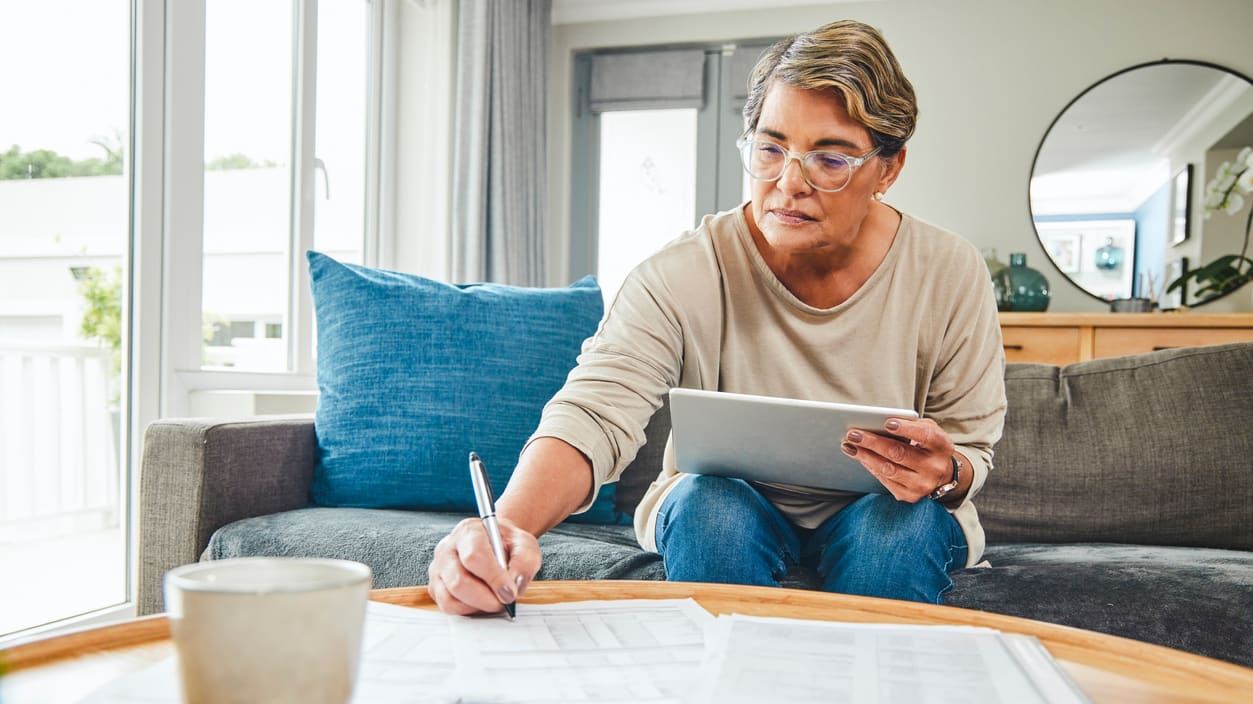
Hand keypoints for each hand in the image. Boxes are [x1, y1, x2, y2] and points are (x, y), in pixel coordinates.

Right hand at [427, 516, 541, 615]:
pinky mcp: (436, 586)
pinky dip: (468, 610)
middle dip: (486, 598)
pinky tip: (481, 601)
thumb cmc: (507, 544)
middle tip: (504, 600)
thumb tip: (513, 584)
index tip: (510, 592)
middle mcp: (447, 548)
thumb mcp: (525, 545)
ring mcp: (438, 568)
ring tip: (494, 599)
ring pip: (450, 598)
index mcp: (469, 531)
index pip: (474, 556)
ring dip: (477, 606)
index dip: (493, 578)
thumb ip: (525, 562)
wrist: (496, 544)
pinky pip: (448, 606)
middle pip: (458, 581)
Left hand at [841, 417, 958, 502]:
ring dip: (865, 456)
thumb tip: (879, 422)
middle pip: (899, 454)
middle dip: (873, 443)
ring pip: (888, 469)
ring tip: (850, 445)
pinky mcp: (910, 496)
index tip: (887, 423)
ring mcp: (923, 484)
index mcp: (942, 445)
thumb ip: (910, 424)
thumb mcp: (927, 430)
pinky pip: (885, 481)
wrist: (942, 473)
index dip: (906, 429)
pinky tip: (860, 457)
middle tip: (853, 434)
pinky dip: (870, 467)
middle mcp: (935, 467)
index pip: (925, 436)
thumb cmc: (928, 444)